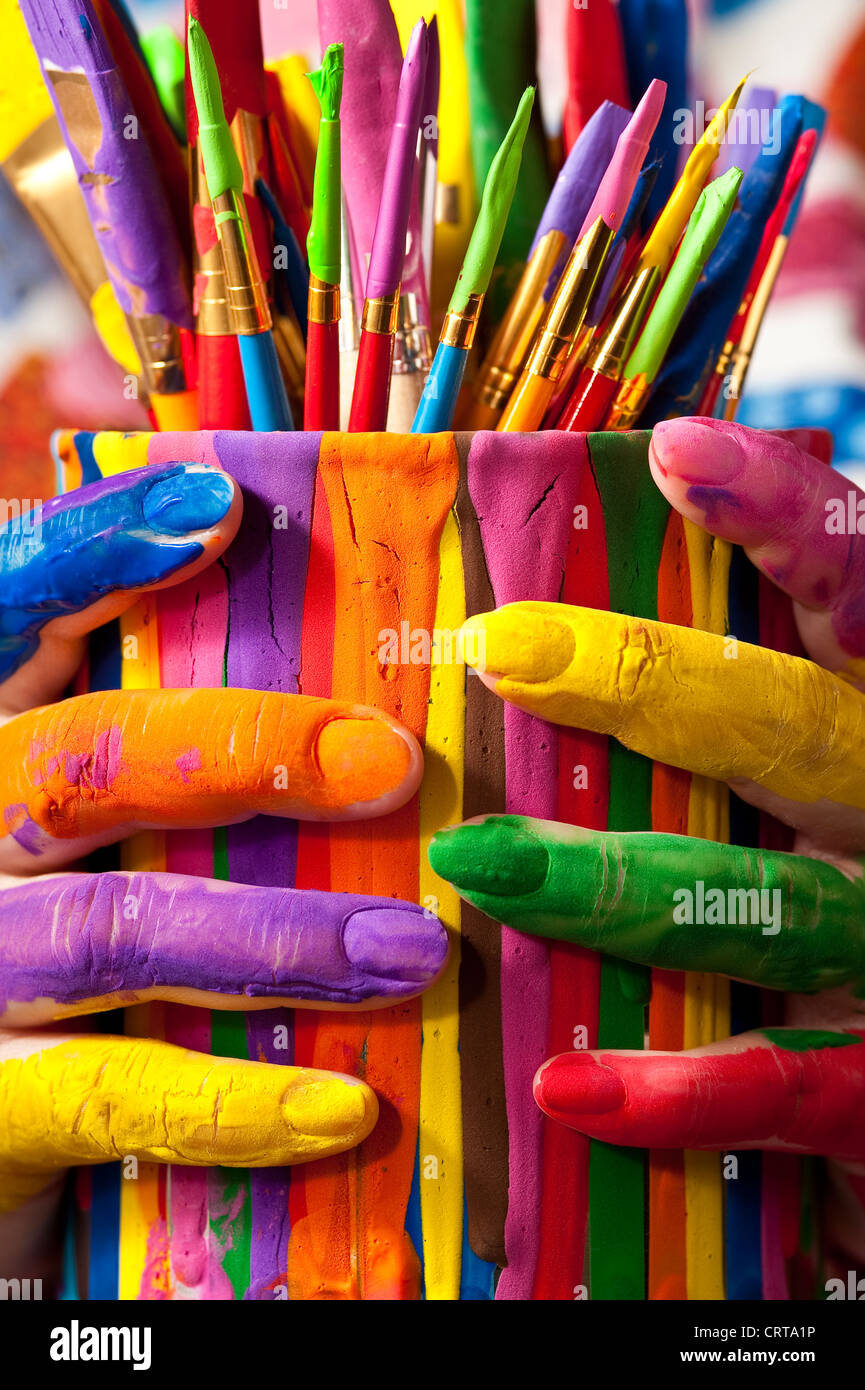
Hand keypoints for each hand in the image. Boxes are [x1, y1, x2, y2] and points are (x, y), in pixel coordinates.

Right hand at [0, 462, 444, 1283]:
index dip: (88, 551)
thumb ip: (140, 677)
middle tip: (388, 764)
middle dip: (234, 752)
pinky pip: (112, 1100)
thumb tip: (231, 516)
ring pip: (105, 931)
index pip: (3, 610)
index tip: (220, 506)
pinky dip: (234, 1106)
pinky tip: (347, 1109)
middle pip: (73, 768)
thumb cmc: (59, 924)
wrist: (8, 1102)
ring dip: (275, 940)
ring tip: (414, 952)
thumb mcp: (95, 796)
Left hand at [430, 419, 864, 1266]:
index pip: (862, 589)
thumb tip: (624, 536)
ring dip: (614, 884)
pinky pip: (790, 1090)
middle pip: (793, 727)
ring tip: (478, 861)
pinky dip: (685, 1093)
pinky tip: (568, 1088)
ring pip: (766, 904)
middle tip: (503, 647)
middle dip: (654, 683)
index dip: (790, 515)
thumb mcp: (827, 748)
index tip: (679, 449)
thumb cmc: (854, 843)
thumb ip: (740, 689)